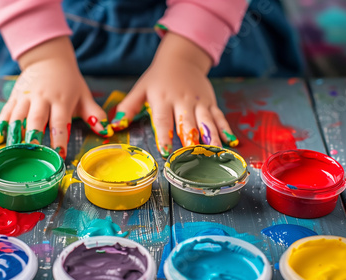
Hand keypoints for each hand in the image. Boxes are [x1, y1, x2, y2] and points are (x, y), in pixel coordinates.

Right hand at [0, 36, 112, 157]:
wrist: (48, 58)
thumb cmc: (68, 82)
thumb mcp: (84, 95)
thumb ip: (94, 114)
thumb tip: (107, 131)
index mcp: (61, 100)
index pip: (60, 121)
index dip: (60, 138)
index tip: (59, 154)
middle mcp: (42, 98)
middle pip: (36, 118)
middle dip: (34, 135)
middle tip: (32, 151)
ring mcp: (26, 97)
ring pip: (18, 116)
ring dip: (15, 133)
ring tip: (12, 150)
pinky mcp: (14, 97)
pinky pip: (6, 112)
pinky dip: (1, 125)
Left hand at [111, 32, 237, 157]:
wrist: (181, 58)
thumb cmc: (158, 77)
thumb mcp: (141, 89)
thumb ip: (129, 107)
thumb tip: (115, 125)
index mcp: (163, 99)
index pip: (163, 120)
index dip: (164, 136)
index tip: (165, 152)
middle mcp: (182, 101)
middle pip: (187, 123)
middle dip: (190, 140)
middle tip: (194, 156)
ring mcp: (199, 102)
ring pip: (206, 122)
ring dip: (211, 139)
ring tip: (215, 154)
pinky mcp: (211, 102)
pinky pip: (219, 117)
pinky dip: (225, 130)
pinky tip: (230, 143)